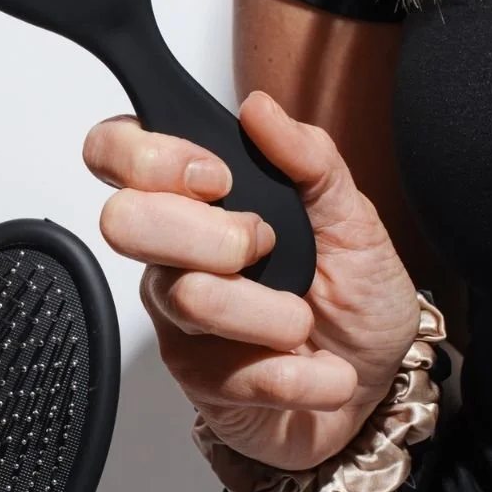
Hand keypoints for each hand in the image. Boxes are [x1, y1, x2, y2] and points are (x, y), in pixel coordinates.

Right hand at [83, 91, 420, 470]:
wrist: (374, 382)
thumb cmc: (356, 298)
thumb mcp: (354, 218)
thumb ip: (310, 159)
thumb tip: (260, 110)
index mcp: (200, 198)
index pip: (117, 151)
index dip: (148, 156)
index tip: (217, 178)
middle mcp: (173, 252)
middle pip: (124, 222)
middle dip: (208, 233)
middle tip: (263, 248)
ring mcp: (177, 314)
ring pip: (190, 297)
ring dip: (272, 313)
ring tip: (305, 323)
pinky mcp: (195, 377)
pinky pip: (231, 371)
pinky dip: (297, 373)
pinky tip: (321, 372)